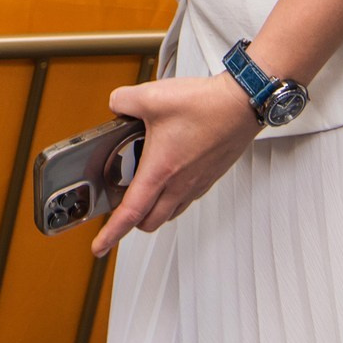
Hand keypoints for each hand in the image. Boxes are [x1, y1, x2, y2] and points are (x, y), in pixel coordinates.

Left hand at [89, 74, 260, 255]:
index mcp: (161, 170)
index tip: (100, 246)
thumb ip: (122, 101)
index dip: (111, 233)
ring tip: (141, 193)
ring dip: (153, 210)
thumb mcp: (151, 97)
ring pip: (170, 212)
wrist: (242, 104)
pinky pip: (186, 198)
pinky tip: (167, 175)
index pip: (131, 212)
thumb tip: (116, 106)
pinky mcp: (209, 176)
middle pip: (150, 220)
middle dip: (131, 222)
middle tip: (118, 210)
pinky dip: (172, 197)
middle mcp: (180, 183)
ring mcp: (197, 182)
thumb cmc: (207, 106)